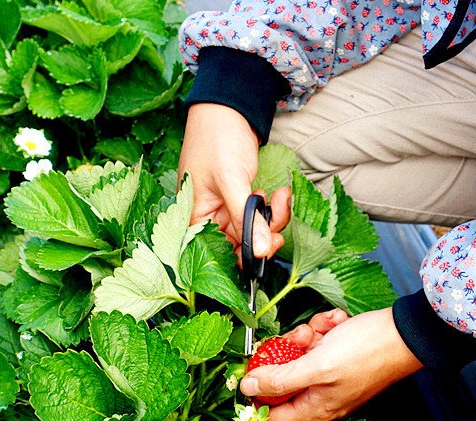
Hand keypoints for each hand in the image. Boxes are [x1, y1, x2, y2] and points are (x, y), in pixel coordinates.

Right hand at [178, 103, 289, 258]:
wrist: (229, 109)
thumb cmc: (217, 139)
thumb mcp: (230, 180)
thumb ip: (244, 216)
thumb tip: (259, 251)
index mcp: (195, 218)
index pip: (219, 253)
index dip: (245, 257)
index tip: (267, 247)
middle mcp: (210, 218)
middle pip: (242, 245)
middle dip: (265, 234)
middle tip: (278, 220)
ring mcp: (227, 209)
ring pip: (256, 230)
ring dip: (274, 217)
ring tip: (280, 196)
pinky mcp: (243, 200)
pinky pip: (262, 215)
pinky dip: (274, 207)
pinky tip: (279, 192)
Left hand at [240, 308, 423, 420]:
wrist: (404, 332)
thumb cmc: (367, 352)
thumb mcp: (317, 366)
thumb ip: (280, 379)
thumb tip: (247, 388)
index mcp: (314, 408)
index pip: (271, 418)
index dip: (255, 397)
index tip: (249, 373)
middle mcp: (320, 394)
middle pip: (282, 378)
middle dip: (287, 352)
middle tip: (302, 339)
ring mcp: (329, 373)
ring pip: (299, 353)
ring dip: (309, 334)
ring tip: (326, 329)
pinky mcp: (337, 355)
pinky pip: (318, 341)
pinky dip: (325, 328)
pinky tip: (338, 324)